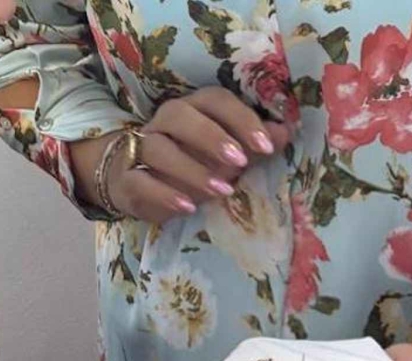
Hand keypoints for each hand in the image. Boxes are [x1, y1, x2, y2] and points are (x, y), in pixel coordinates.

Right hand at [74, 88, 283, 224]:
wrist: (135, 180)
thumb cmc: (189, 162)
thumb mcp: (225, 155)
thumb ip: (252, 145)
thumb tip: (285, 132)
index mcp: (193, 108)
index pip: (215, 100)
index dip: (241, 119)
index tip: (266, 145)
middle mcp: (164, 121)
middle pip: (180, 116)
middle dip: (212, 138)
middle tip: (240, 163)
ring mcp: (140, 148)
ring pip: (159, 149)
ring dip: (191, 169)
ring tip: (221, 191)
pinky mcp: (126, 179)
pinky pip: (139, 181)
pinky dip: (163, 194)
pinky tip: (187, 207)